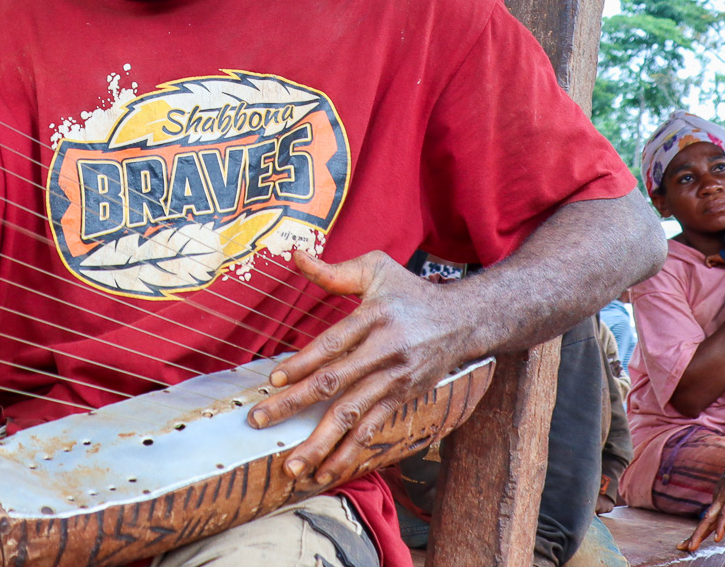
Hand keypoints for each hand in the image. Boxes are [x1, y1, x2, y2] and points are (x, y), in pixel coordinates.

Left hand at [243, 250, 482, 488]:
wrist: (463, 321)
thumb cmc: (410, 292)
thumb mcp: (376, 269)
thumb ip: (333, 270)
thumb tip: (293, 255)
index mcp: (375, 316)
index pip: (334, 342)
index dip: (305, 361)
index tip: (275, 379)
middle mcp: (386, 351)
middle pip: (335, 382)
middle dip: (295, 404)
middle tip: (261, 420)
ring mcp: (395, 379)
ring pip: (352, 414)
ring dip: (320, 441)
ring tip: (292, 465)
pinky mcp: (402, 398)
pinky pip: (372, 429)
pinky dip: (349, 452)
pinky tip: (326, 470)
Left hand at [681, 447, 724, 550]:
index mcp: (720, 502)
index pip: (709, 520)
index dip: (700, 532)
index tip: (690, 543)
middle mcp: (718, 501)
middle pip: (704, 522)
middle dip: (694, 536)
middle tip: (682, 548)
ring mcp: (723, 500)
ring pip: (709, 520)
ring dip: (700, 534)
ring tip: (692, 547)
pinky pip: (724, 514)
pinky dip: (720, 526)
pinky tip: (717, 537)